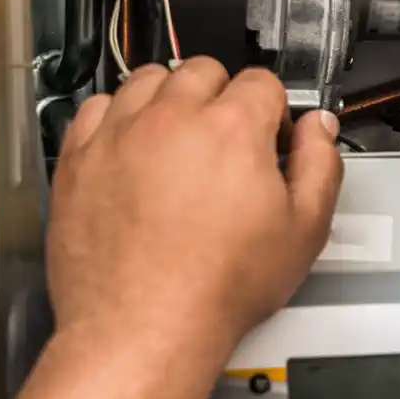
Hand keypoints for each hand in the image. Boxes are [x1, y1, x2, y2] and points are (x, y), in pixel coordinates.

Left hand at [47, 61, 343, 367]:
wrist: (145, 327)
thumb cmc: (217, 287)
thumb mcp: (304, 230)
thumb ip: (320, 164)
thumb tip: (318, 129)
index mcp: (232, 128)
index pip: (261, 83)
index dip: (272, 111)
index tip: (269, 137)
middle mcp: (172, 119)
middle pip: (202, 71)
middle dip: (221, 96)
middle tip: (226, 140)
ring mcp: (119, 134)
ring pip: (148, 79)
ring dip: (169, 97)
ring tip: (179, 138)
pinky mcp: (79, 157)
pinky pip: (96, 107)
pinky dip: (118, 116)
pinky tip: (133, 145)